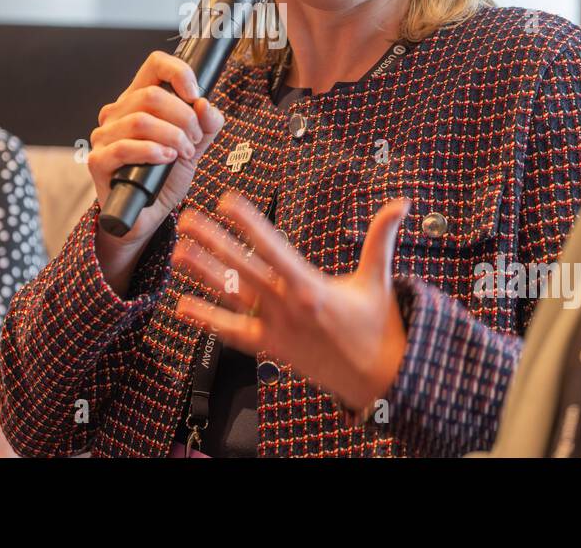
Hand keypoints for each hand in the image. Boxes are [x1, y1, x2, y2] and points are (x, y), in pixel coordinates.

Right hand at [88, 51, 224, 291]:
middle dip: (184, 117)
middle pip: (151, 95)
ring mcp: (104, 136)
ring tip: (184, 153)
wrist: (147, 215)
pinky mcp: (98, 161)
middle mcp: (117, 112)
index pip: (155, 65)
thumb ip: (206, 124)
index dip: (178, 72)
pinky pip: (124, 148)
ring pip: (140, 120)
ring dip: (172, 136)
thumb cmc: (165, 176)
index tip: (196, 94)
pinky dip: (152, 152)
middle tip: (194, 139)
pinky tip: (166, 160)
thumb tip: (205, 104)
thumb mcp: (194, 145)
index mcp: (139, 99)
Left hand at [172, 191, 410, 413]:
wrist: (379, 379)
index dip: (248, 223)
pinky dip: (207, 320)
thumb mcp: (380, 279)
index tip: (227, 201)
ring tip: (178, 252)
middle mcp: (287, 306)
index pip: (272, 247)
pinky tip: (183, 307)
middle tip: (188, 219)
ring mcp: (276, 329)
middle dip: (213, 241)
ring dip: (203, 274)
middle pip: (242, 268)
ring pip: (232, 296)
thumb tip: (402, 204)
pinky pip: (233, 333)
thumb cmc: (379, 327)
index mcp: (310, 286)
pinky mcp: (271, 347)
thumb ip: (382, 238)